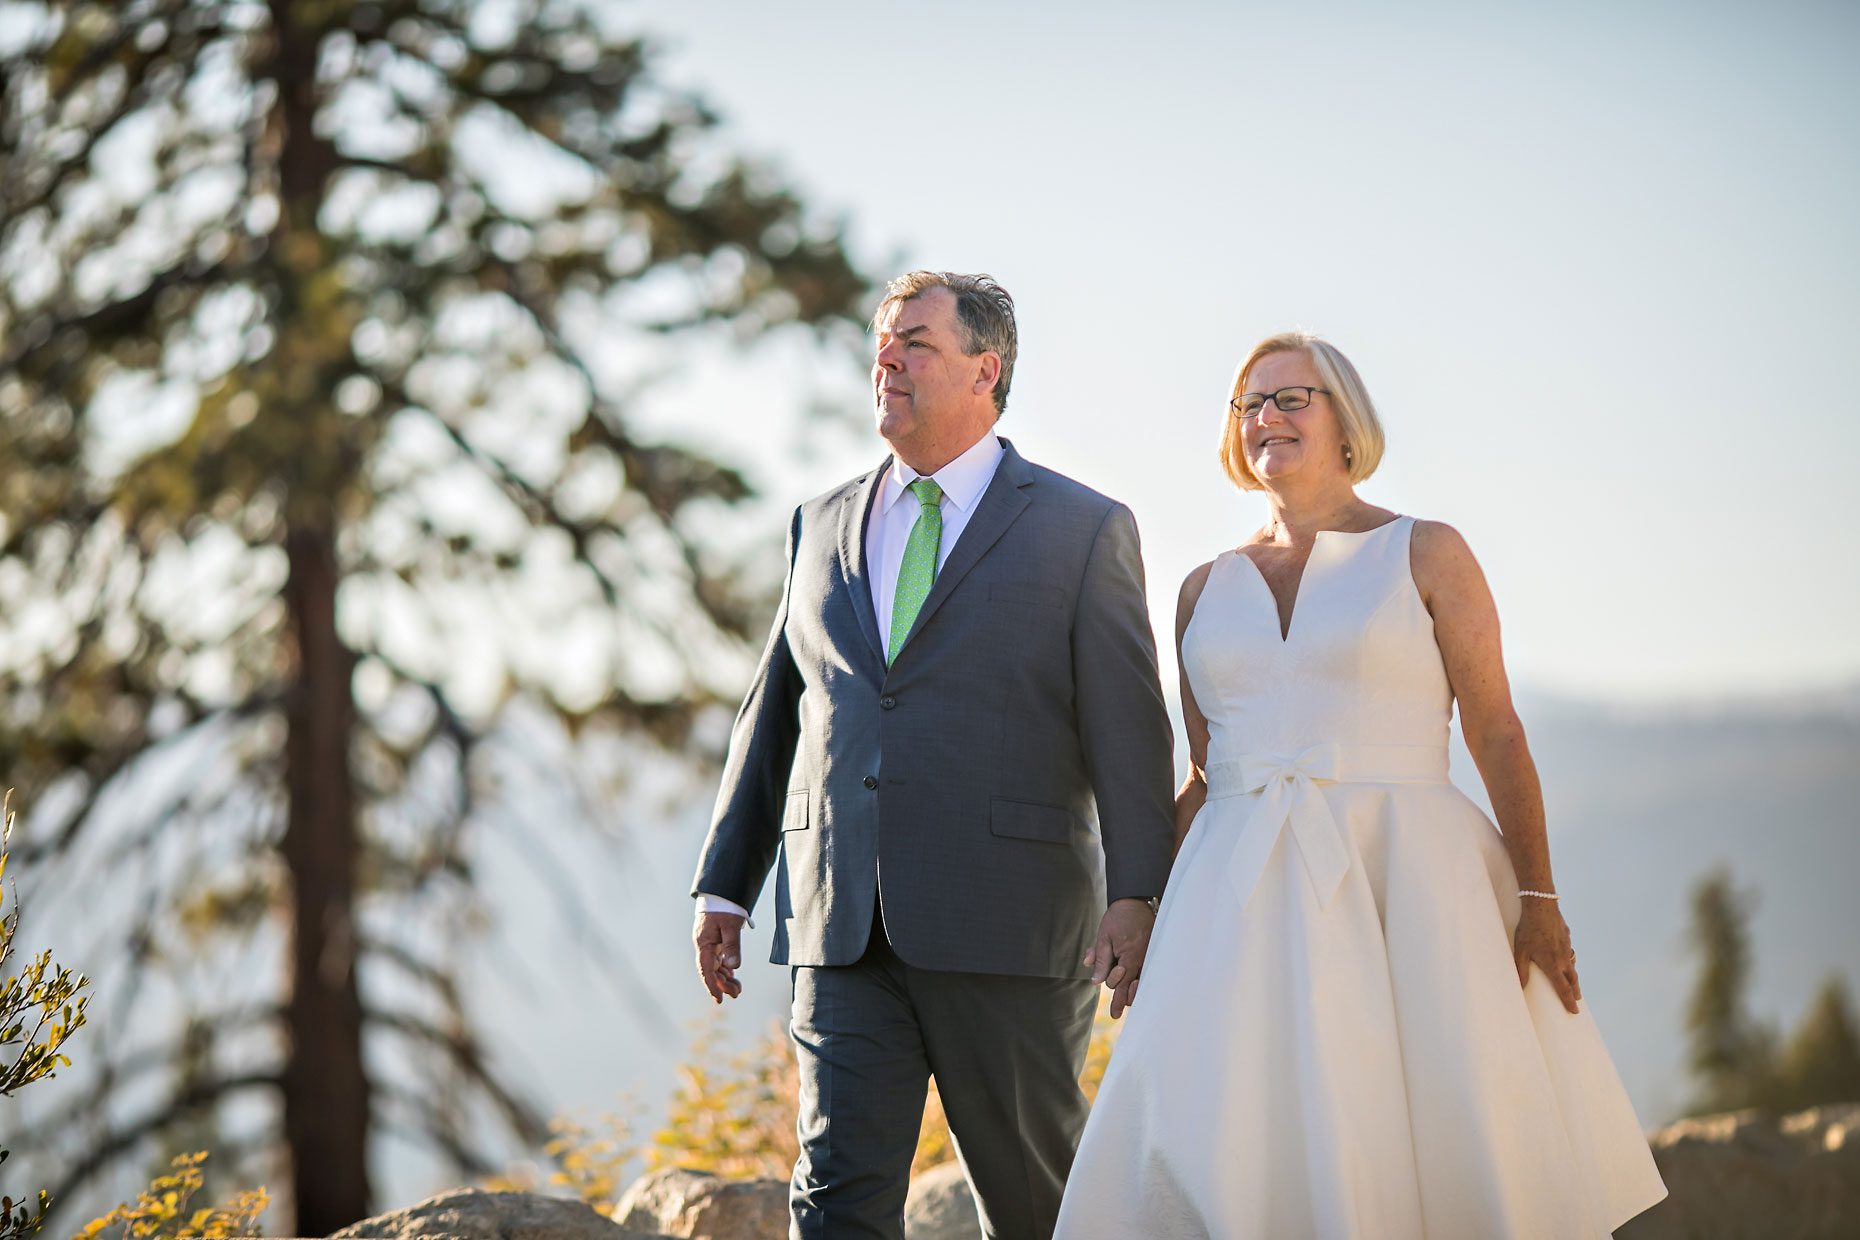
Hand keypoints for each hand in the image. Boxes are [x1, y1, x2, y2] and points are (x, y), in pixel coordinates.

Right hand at [694, 911, 746, 1002]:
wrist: (722, 892)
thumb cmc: (725, 907)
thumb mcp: (731, 925)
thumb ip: (732, 946)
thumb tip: (734, 967)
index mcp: (703, 943)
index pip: (706, 970)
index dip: (712, 986)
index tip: (719, 999)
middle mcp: (704, 946)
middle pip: (711, 970)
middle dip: (722, 984)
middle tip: (736, 994)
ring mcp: (709, 944)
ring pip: (715, 966)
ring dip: (725, 978)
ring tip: (738, 989)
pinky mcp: (715, 941)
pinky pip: (719, 959)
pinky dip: (726, 969)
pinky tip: (733, 976)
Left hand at [1084, 898, 1155, 1018]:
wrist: (1135, 901)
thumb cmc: (1118, 918)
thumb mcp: (1104, 937)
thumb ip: (1100, 960)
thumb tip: (1095, 981)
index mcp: (1130, 957)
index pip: (1120, 983)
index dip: (1115, 995)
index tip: (1113, 1010)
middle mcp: (1143, 959)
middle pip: (1133, 986)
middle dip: (1123, 999)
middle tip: (1116, 1014)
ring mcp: (1151, 955)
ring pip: (1144, 980)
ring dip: (1135, 992)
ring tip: (1127, 1002)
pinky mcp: (1154, 951)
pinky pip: (1150, 971)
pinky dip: (1144, 980)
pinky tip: (1139, 986)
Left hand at [1513, 898, 1580, 1013]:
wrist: (1541, 907)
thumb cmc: (1528, 930)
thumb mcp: (1520, 951)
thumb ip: (1520, 970)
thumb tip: (1520, 987)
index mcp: (1553, 965)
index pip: (1563, 988)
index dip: (1568, 1001)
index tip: (1574, 1011)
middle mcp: (1563, 958)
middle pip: (1572, 980)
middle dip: (1574, 991)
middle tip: (1576, 1001)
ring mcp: (1567, 947)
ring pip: (1572, 965)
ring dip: (1573, 976)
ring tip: (1572, 982)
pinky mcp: (1567, 936)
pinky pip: (1569, 951)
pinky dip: (1568, 958)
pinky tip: (1563, 956)